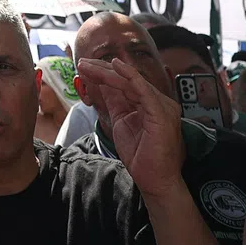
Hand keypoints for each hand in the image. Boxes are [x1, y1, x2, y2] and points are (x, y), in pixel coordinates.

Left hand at [77, 57, 182, 199]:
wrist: (154, 180)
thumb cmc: (141, 155)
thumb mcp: (121, 120)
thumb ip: (114, 100)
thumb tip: (101, 82)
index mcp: (151, 103)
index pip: (126, 82)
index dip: (104, 73)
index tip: (85, 68)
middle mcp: (160, 102)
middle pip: (127, 79)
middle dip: (102, 69)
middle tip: (82, 63)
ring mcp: (162, 107)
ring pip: (130, 82)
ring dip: (106, 72)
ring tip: (87, 67)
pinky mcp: (161, 114)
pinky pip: (143, 90)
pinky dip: (129, 76)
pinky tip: (115, 66)